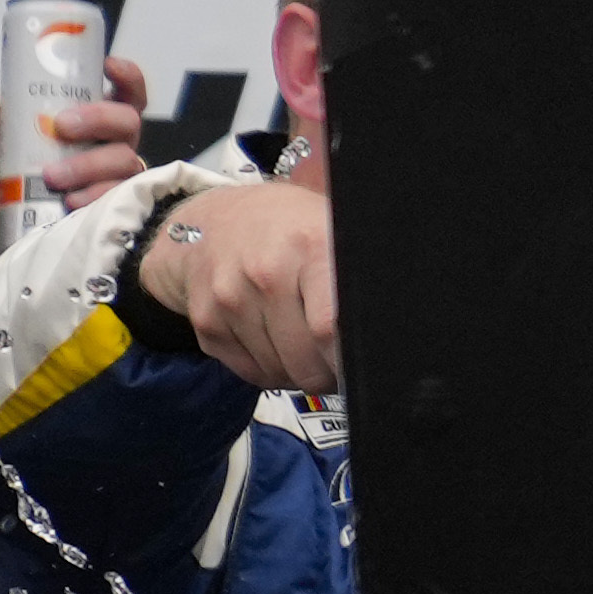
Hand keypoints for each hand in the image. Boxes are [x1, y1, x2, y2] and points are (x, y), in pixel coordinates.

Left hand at [0, 57, 161, 262]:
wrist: (13, 270)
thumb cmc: (8, 220)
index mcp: (89, 138)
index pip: (122, 99)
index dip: (125, 78)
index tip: (107, 66)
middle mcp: (112, 157)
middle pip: (129, 121)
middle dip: (100, 116)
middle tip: (63, 125)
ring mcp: (120, 188)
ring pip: (127, 158)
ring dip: (90, 162)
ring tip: (54, 179)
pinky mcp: (123, 217)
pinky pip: (123, 197)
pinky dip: (98, 195)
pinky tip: (73, 204)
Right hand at [147, 175, 342, 398]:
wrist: (217, 219)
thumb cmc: (291, 230)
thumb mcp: (332, 232)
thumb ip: (353, 279)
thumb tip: (387, 329)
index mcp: (310, 246)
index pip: (329, 329)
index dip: (346, 361)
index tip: (357, 367)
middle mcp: (265, 273)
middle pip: (304, 359)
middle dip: (327, 374)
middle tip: (337, 365)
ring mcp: (229, 298)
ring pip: (277, 370)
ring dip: (298, 372)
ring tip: (308, 350)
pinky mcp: (205, 320)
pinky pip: (249, 372)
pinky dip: (270, 371)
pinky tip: (278, 347)